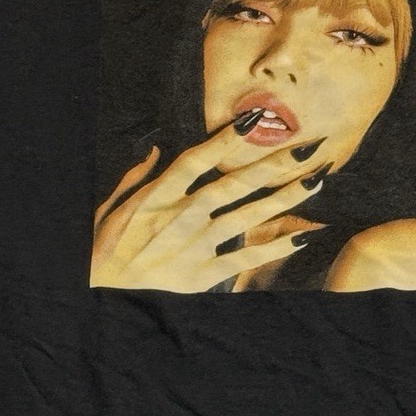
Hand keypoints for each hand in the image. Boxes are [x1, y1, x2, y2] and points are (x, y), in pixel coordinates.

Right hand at [91, 115, 329, 291]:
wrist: (100, 295)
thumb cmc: (104, 248)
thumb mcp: (111, 206)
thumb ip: (136, 177)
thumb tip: (156, 150)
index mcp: (158, 195)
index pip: (199, 159)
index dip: (228, 138)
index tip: (257, 120)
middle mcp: (181, 217)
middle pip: (234, 184)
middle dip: (274, 164)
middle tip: (308, 148)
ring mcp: (194, 246)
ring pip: (247, 217)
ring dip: (284, 199)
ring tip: (315, 182)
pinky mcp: (201, 275)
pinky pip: (243, 259)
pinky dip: (272, 249)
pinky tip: (301, 237)